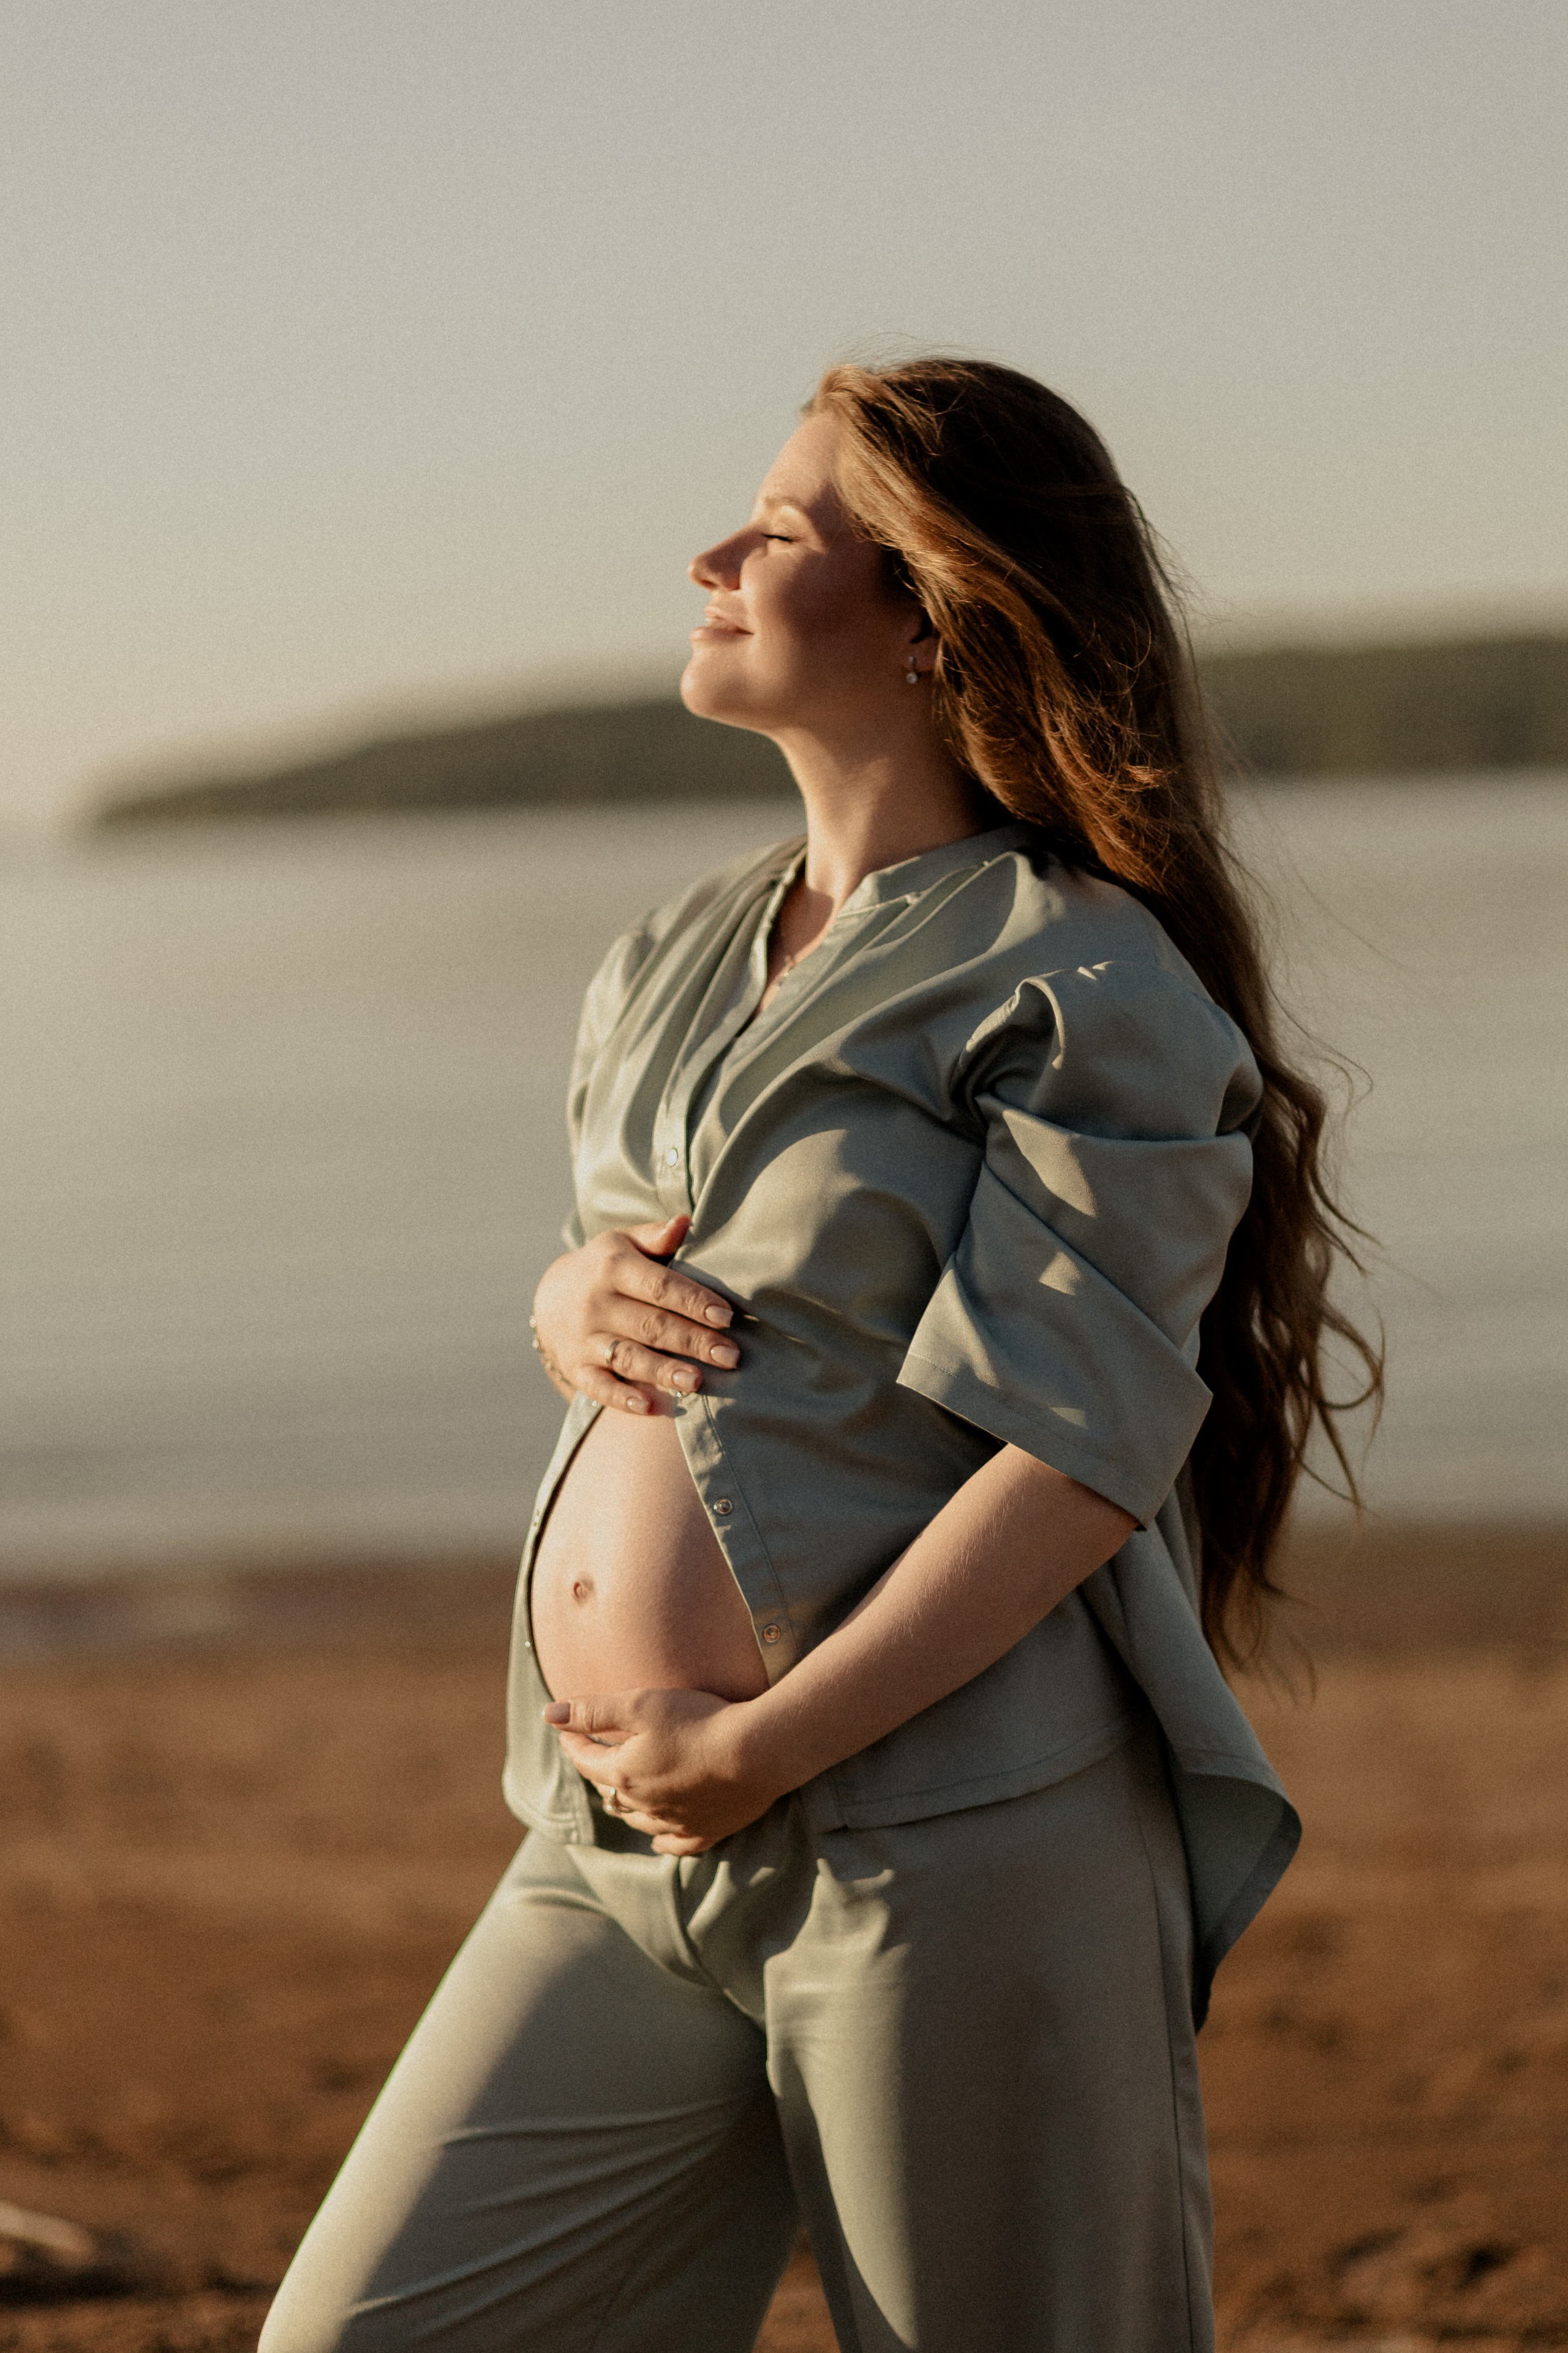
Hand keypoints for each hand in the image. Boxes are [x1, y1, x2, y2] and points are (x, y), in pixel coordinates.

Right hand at [532, 1215, 739, 1415]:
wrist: (552, 1295)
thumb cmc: (606, 1266)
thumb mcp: (625, 1242)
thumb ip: (656, 1236)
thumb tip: (684, 1222)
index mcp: (613, 1267)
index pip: (659, 1286)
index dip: (693, 1301)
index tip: (726, 1316)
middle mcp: (596, 1302)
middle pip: (651, 1325)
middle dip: (692, 1342)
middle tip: (730, 1356)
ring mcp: (584, 1338)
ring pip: (628, 1357)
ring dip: (663, 1372)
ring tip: (697, 1382)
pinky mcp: (576, 1367)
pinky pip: (599, 1387)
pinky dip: (623, 1399)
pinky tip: (651, 1408)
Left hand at [544, 1687, 782, 1853]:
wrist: (757, 1751)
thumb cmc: (699, 1720)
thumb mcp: (641, 1704)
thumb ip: (593, 1710)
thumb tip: (548, 1713)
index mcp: (623, 1775)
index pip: (585, 1760)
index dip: (573, 1741)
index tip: (566, 1728)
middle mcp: (643, 1806)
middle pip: (608, 1792)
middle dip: (597, 1771)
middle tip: (595, 1754)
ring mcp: (675, 1823)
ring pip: (636, 1821)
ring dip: (624, 1805)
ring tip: (624, 1789)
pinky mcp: (706, 1832)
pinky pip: (674, 1844)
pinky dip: (661, 1837)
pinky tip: (659, 1834)